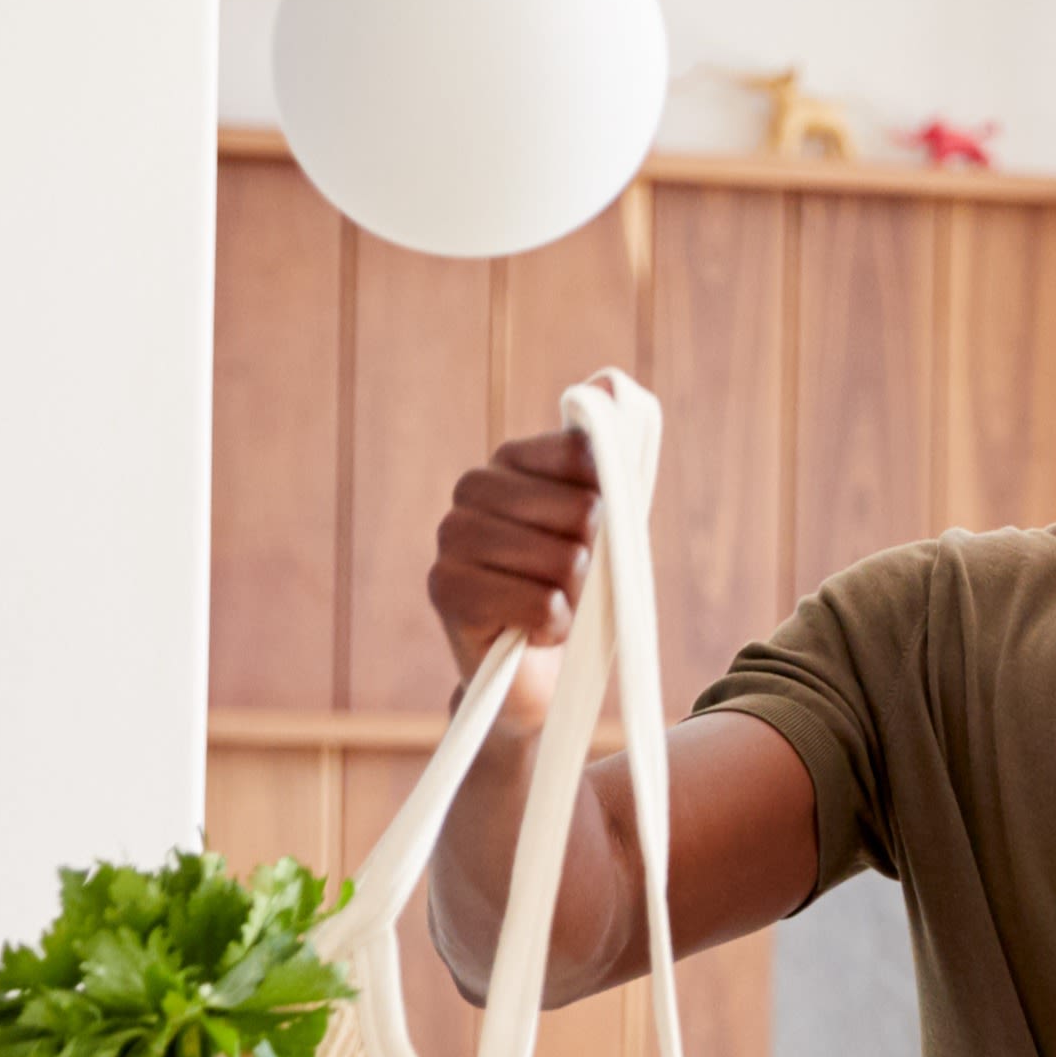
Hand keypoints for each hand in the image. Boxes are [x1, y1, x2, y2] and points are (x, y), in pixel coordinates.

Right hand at [425, 426, 603, 715]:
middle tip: (574, 583)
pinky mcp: (444, 588)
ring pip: (563, 560)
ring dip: (577, 598)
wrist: (540, 675)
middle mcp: (472, 487)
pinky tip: (533, 632)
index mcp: (513, 460)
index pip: (585, 455)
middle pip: (581, 511)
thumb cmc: (579, 592)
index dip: (610, 506)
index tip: (596, 534)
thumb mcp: (609, 523)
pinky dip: (552, 627)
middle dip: (596, 560)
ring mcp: (451, 536)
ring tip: (555, 606)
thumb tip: (609, 381)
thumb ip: (611, 457)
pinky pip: (538, 604)